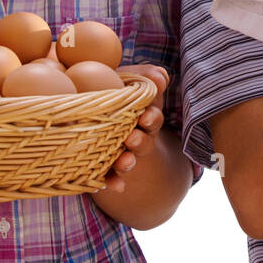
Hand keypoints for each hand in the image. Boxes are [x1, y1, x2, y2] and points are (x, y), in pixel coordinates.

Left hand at [95, 65, 167, 194]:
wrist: (102, 121)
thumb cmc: (118, 95)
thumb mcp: (132, 84)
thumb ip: (147, 78)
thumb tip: (161, 76)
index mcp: (144, 116)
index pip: (152, 116)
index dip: (151, 117)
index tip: (146, 117)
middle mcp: (137, 136)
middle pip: (144, 141)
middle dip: (141, 141)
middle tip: (133, 138)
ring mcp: (124, 154)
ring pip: (128, 160)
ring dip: (128, 162)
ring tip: (124, 161)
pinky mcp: (108, 169)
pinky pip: (110, 177)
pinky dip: (113, 182)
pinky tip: (115, 186)